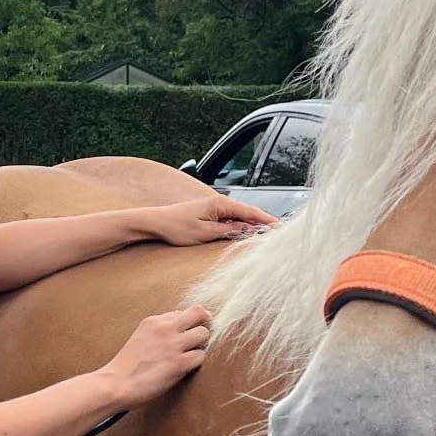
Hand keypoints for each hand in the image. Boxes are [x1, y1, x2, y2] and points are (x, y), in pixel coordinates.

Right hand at [102, 307, 212, 407]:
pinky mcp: (179, 363)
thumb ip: (158, 332)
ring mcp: (173, 345)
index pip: (182, 312)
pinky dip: (197, 362)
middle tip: (201, 337)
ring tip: (192, 354)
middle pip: (199, 312)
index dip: (188, 324)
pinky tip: (186, 368)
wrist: (116, 384)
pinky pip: (201, 356)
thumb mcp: (140, 337)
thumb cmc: (127, 366)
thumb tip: (177, 333)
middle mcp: (165, 328)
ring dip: (202, 344)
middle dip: (205, 322)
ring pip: (204, 333)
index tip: (187, 333)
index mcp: (154, 321)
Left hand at [144, 195, 278, 247]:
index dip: (266, 220)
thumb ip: (228, 231)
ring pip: (240, 216)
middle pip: (247, 213)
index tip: (279, 227)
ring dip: (252, 224)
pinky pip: (230, 219)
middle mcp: (219, 203)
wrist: (156, 222)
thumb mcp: (205, 233)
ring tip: (267, 233)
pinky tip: (247, 231)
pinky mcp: (210, 213)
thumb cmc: (176, 226)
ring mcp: (214, 208)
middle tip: (279, 232)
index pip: (249, 212)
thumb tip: (247, 229)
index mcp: (220, 204)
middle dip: (263, 221)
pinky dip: (240, 224)